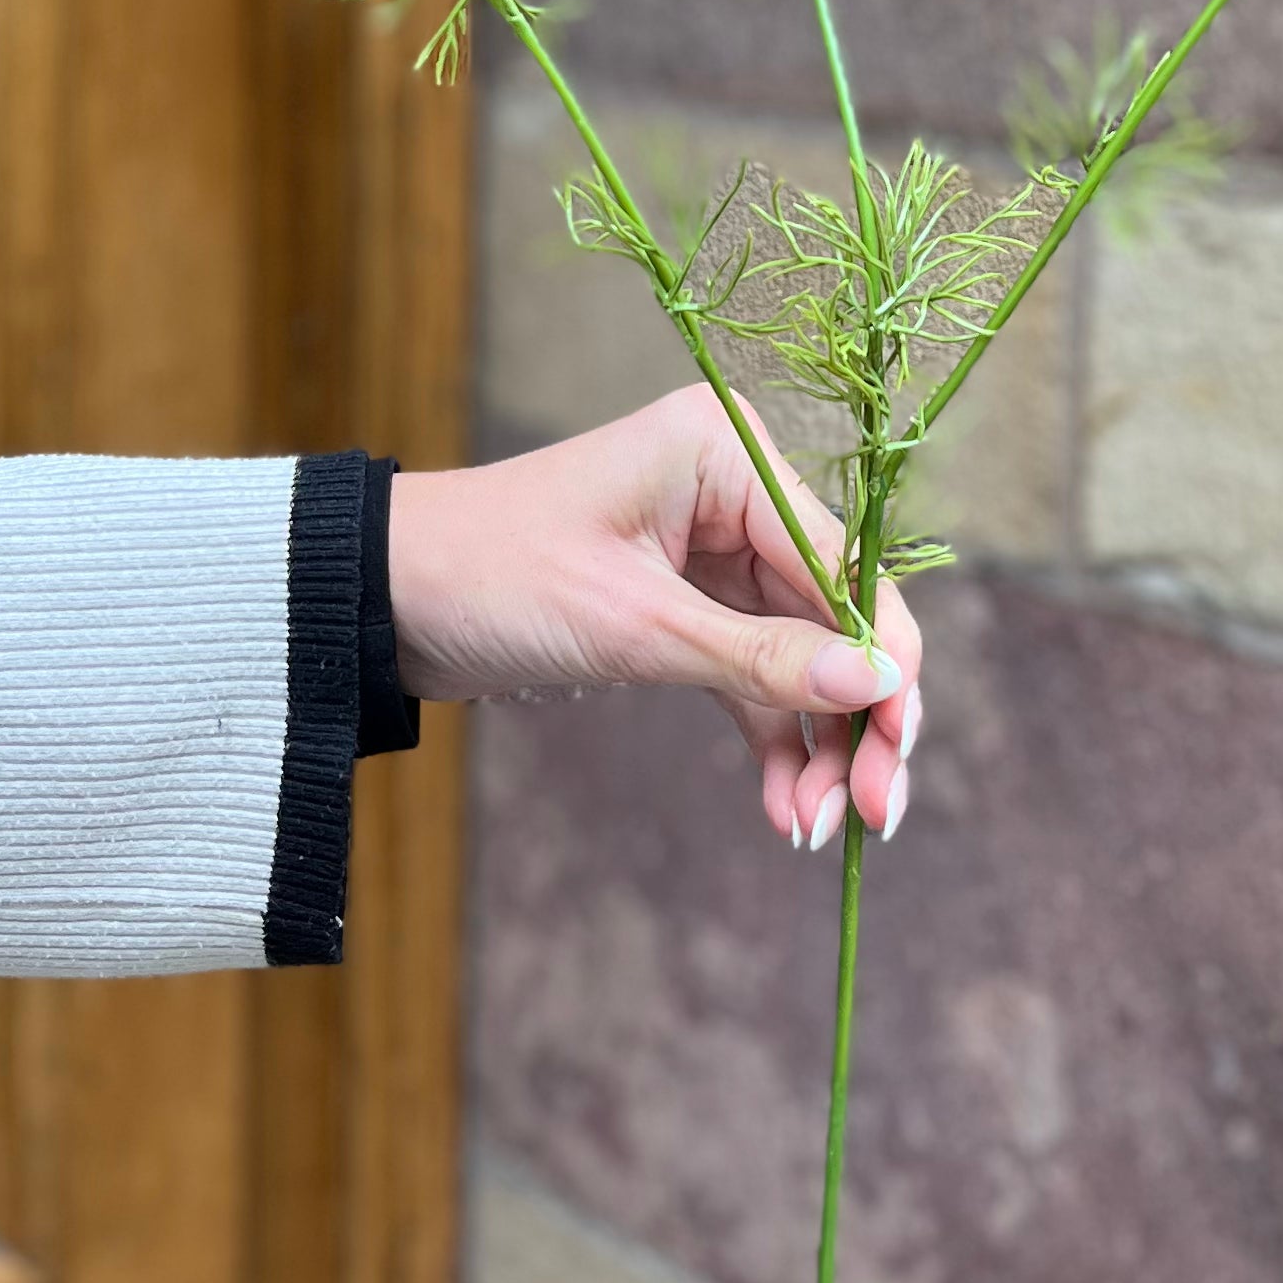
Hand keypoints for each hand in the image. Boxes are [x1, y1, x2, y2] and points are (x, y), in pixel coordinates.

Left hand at [386, 385, 921, 848]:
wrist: (384, 599)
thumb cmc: (495, 576)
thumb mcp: (634, 625)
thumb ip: (761, 659)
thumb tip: (879, 687)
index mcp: (729, 454)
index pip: (845, 564)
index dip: (883, 661)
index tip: (898, 751)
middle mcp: (735, 490)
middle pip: (836, 615)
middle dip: (856, 718)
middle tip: (875, 813)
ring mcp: (714, 548)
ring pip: (802, 657)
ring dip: (817, 744)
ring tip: (818, 828)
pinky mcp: (687, 602)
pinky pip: (754, 674)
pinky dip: (773, 738)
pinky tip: (786, 809)